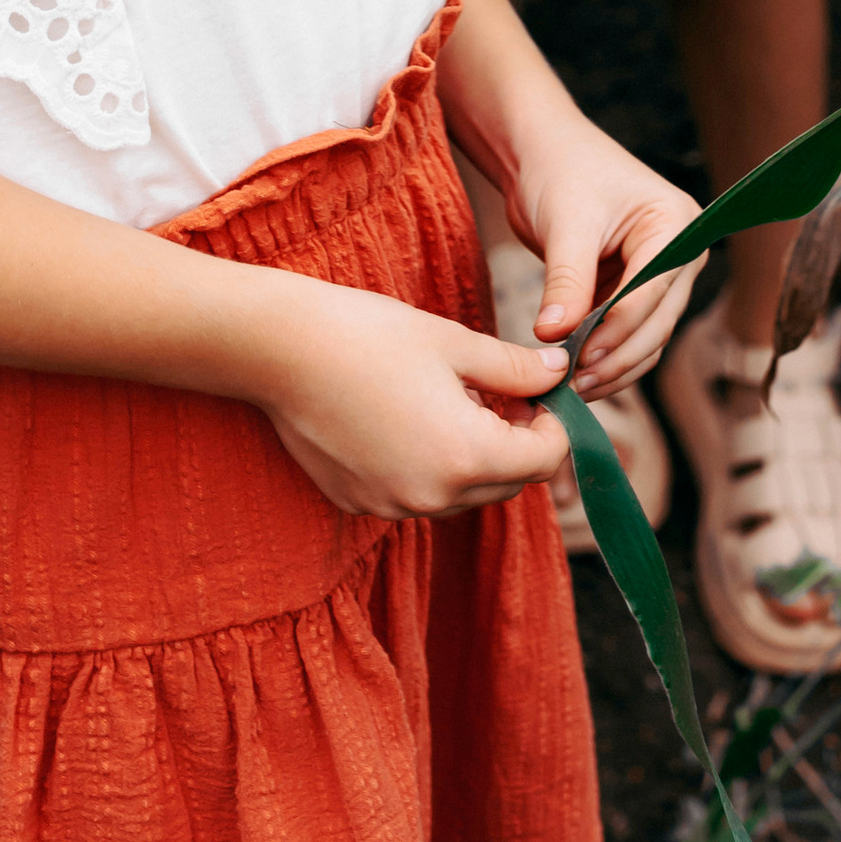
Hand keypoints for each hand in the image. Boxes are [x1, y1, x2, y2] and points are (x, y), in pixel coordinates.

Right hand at [253, 273, 570, 519]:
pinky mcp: (359, 502)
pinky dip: (427, 466)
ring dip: (472, 457)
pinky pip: (415, 494)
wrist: (282, 349)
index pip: (543, 461)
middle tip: (500, 391)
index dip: (553, 424)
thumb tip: (559, 374)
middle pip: (506, 484)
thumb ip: (515, 369)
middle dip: (515, 442)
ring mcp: (392, 506)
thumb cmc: (371, 335)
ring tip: (450, 399)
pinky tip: (405, 417)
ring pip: (460, 494)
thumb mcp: (455, 344)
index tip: (540, 391)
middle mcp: (432, 496)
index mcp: (466, 456)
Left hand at [498, 115, 703, 400]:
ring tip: (572, 386)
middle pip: (657, 321)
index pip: (652, 289)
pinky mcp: (635, 291)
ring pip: (647, 338)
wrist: (541, 152)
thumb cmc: (558, 170)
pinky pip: (629, 335)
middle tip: (574, 381)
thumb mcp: (564, 224)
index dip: (616, 328)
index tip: (579, 358)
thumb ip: (566, 281)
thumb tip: (555, 337)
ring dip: (613, 365)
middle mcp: (679, 252)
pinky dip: (607, 358)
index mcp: (676, 223)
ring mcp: (662, 275)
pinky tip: (577, 376)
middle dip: (616, 355)